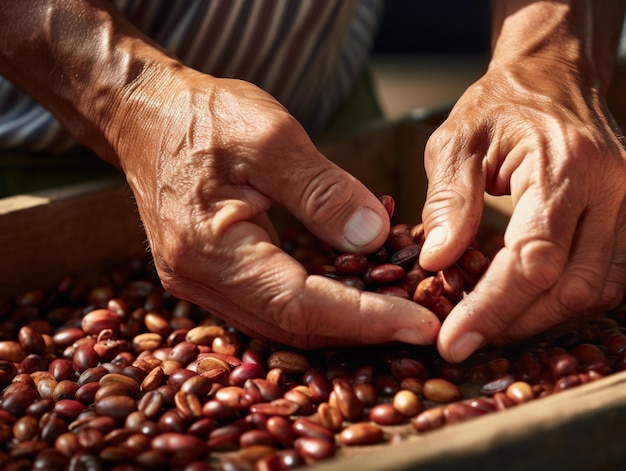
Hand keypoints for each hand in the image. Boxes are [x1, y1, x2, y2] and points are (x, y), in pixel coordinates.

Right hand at [112, 67, 440, 348]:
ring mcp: (200, 283)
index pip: (300, 305)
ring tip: (396, 311)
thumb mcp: (269, 137)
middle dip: (361, 330)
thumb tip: (374, 237)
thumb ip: (323, 191)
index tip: (422, 324)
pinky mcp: (210, 275)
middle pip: (292, 328)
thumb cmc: (203, 116)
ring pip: (282, 324)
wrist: (148, 116)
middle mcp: (198, 282)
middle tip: (420, 324)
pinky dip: (316, 304)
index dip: (365, 319)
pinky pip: (270, 305)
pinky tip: (351, 292)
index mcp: (209, 251)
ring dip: (340, 323)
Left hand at [420, 56, 625, 361]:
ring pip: (598, 293)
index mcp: (565, 166)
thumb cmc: (499, 107)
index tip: (453, 342)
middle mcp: (612, 189)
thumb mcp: (457, 141)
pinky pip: (611, 281)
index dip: (492, 308)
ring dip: (542, 321)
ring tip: (492, 328)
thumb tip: (438, 261)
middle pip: (571, 287)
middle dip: (514, 324)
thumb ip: (449, 200)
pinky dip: (568, 305)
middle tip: (465, 339)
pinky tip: (530, 309)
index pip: (533, 258)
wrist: (552, 81)